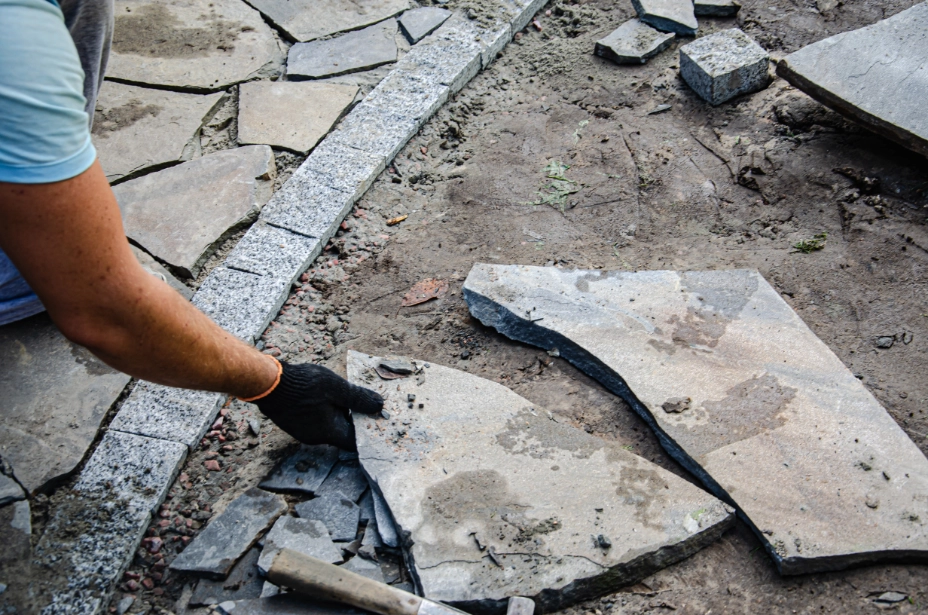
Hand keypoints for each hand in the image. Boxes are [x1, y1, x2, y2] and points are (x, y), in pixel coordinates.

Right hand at [254, 361, 382, 450]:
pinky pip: (315, 421)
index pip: (354, 442)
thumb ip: (358, 398)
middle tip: (364, 404)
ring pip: (328, 426)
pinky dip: (324, 412)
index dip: (367, 433)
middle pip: (342, 433)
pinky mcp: (294, 424)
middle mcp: (316, 438)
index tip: (377, 421)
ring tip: (345, 397)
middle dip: (353, 420)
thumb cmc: (303, 385)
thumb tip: (380, 406)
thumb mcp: (336, 387)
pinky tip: (325, 397)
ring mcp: (303, 432)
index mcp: (329, 432)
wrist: (268, 383)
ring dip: (338, 414)